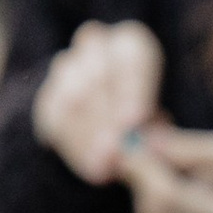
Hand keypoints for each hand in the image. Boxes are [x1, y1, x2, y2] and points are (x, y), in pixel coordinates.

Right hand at [33, 18, 165, 183]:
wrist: (121, 127)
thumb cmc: (153, 123)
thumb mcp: (163, 122)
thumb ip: (154, 129)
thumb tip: (145, 143)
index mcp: (130, 44)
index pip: (130, 59)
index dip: (132, 90)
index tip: (134, 121)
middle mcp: (96, 48)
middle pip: (96, 76)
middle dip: (105, 119)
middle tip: (115, 152)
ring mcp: (67, 70)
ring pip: (70, 98)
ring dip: (87, 137)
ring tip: (103, 168)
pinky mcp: (48, 98)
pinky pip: (53, 120)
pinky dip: (73, 147)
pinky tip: (89, 168)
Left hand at [121, 122, 212, 212]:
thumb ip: (194, 148)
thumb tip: (145, 141)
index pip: (166, 197)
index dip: (141, 166)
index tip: (131, 136)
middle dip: (145, 176)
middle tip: (147, 140)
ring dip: (157, 186)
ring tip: (172, 153)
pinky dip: (173, 199)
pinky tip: (188, 175)